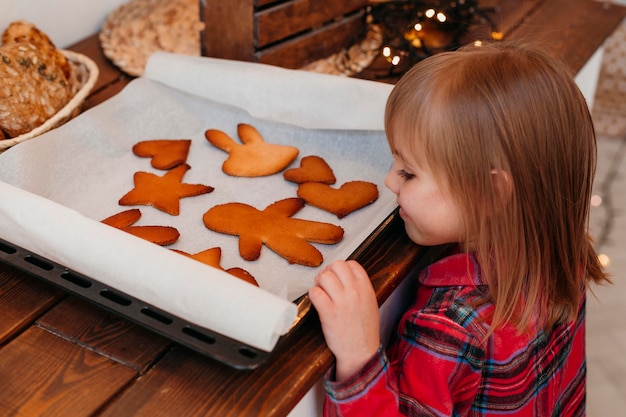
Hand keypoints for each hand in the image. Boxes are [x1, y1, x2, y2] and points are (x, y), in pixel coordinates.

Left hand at [309, 260, 380, 380]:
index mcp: (366, 288)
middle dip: (329, 272)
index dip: (341, 268)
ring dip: (319, 283)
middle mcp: (354, 292)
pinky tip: (318, 302)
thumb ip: (360, 287)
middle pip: (336, 265)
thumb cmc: (365, 330)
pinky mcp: (328, 313)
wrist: (361, 353)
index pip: (351, 264)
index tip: (338, 277)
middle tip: (326, 283)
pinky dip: (313, 295)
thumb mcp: (370, 303)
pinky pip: (315, 292)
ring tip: (321, 292)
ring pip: (324, 276)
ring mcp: (341, 302)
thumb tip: (344, 275)